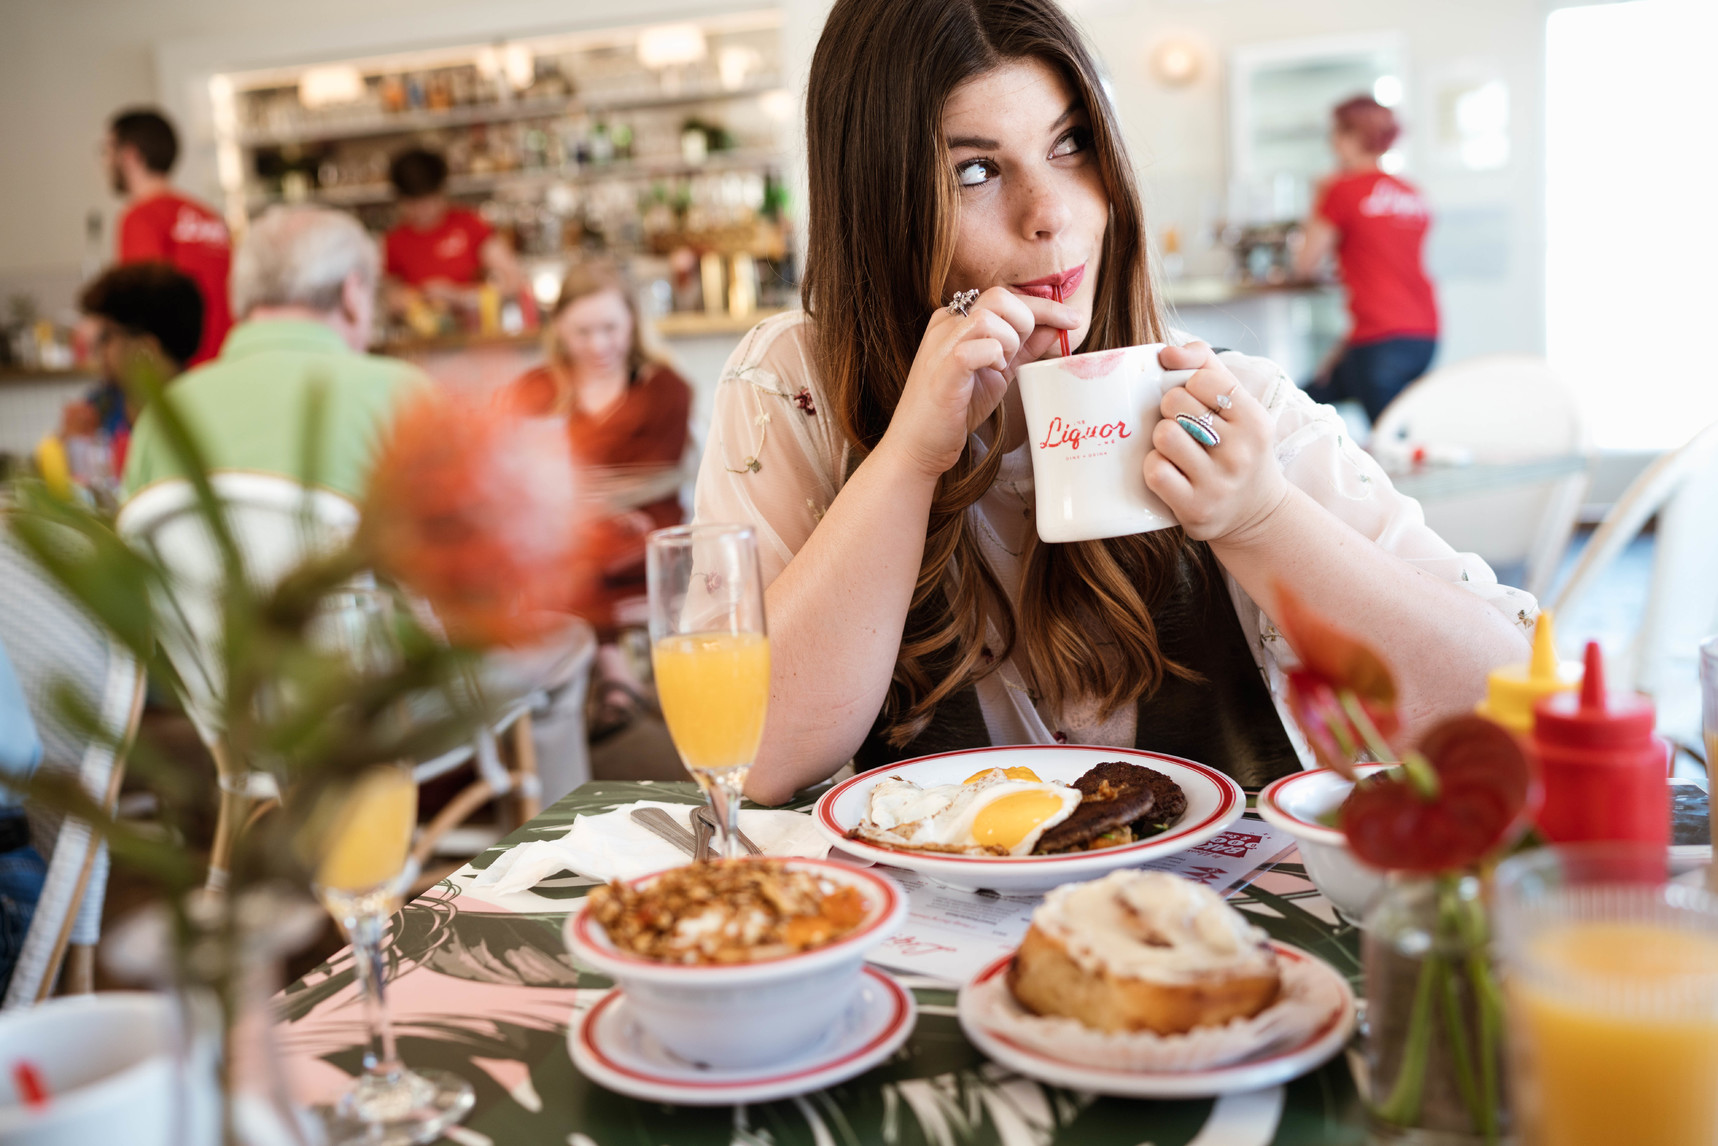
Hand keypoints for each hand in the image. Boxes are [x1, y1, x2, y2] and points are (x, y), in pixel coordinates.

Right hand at [881, 287, 1076, 479]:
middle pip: (998, 296)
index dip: (1044, 306)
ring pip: (989, 317)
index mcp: (956, 321)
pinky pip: (980, 345)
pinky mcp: (943, 368)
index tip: (1073, 320)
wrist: (918, 446)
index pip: (1005, 297)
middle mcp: (945, 325)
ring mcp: (941, 344)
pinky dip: (995, 356)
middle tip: (1019, 356)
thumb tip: (1054, 328)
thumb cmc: (954, 411)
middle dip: (1025, 323)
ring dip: (1009, 343)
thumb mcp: (997, 374)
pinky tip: (991, 372)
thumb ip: (1023, 349)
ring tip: (1000, 368)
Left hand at [1143, 342, 1288, 544]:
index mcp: (1255, 420)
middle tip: (1184, 427)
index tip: (1198, 402)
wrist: (1257, 512)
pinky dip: (1154, 467)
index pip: (1203, 378)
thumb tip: (1165, 353)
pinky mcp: (1195, 508)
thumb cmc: (1238, 446)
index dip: (1190, 385)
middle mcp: (1241, 452)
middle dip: (1172, 410)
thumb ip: (1206, 365)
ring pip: (1163, 435)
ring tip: (1176, 449)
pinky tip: (1169, 471)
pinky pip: (1155, 471)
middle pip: (1176, 403)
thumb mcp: (1238, 404)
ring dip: (1162, 438)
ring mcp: (1218, 483)